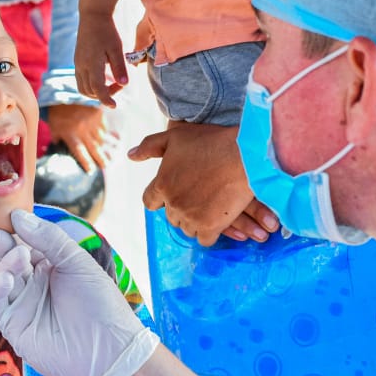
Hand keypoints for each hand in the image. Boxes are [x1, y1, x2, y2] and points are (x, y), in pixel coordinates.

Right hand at [0, 209, 159, 375]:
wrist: (108, 351)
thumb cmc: (101, 305)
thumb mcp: (77, 262)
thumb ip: (49, 239)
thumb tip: (19, 217)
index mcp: (52, 267)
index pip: (26, 244)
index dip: (18, 231)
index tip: (10, 216)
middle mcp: (35, 285)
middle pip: (9, 260)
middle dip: (5, 246)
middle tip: (2, 234)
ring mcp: (23, 305)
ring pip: (0, 280)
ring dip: (3, 266)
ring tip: (17, 258)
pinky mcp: (13, 326)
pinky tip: (5, 280)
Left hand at [45, 104, 113, 173]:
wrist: (66, 90)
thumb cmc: (57, 111)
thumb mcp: (54, 125)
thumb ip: (57, 137)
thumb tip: (58, 148)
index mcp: (71, 135)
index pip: (80, 153)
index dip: (86, 163)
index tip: (90, 171)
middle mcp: (83, 131)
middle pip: (94, 149)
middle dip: (100, 159)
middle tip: (105, 166)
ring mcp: (92, 123)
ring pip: (100, 139)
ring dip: (103, 148)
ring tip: (107, 156)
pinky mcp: (98, 115)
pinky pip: (103, 128)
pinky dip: (104, 134)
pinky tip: (106, 139)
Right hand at [74, 10, 127, 105]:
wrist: (92, 15)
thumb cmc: (107, 30)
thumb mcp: (117, 48)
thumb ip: (120, 67)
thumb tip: (125, 84)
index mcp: (92, 63)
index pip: (98, 89)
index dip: (106, 99)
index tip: (115, 106)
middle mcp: (82, 66)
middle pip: (90, 91)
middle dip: (104, 94)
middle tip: (119, 84)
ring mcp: (78, 64)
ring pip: (83, 88)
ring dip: (96, 91)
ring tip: (111, 83)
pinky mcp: (77, 61)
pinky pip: (81, 80)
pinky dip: (91, 85)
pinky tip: (103, 77)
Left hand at [132, 125, 279, 245]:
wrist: (245, 154)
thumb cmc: (211, 141)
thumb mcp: (175, 136)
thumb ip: (150, 146)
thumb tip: (130, 156)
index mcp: (162, 184)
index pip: (150, 202)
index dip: (161, 199)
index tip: (175, 192)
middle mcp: (173, 203)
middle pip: (171, 216)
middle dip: (181, 208)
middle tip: (198, 196)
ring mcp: (191, 217)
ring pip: (187, 228)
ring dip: (195, 221)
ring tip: (210, 207)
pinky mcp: (210, 226)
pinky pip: (204, 239)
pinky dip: (209, 232)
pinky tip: (218, 221)